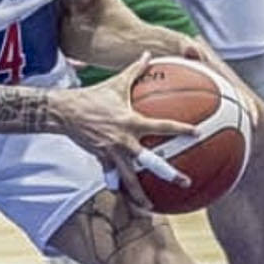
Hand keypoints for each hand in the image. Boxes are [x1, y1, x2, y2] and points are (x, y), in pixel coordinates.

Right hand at [51, 53, 194, 211]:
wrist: (65, 112)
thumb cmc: (94, 96)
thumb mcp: (116, 82)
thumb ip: (136, 69)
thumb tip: (149, 55)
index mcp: (132, 122)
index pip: (162, 126)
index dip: (180, 128)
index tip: (197, 133)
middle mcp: (124, 141)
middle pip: (150, 161)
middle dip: (169, 173)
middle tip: (186, 182)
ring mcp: (112, 153)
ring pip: (129, 178)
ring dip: (140, 194)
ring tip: (151, 209)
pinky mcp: (101, 160)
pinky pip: (112, 177)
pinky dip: (119, 188)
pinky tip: (127, 199)